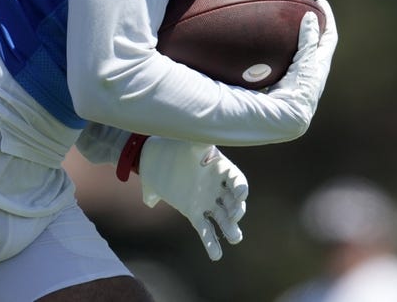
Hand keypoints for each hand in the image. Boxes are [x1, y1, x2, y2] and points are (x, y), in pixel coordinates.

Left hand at [137, 137, 247, 260]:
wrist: (155, 159)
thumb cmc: (175, 146)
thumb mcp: (190, 143)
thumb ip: (201, 143)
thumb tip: (208, 140)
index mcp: (221, 169)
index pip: (237, 180)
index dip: (241, 188)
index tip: (240, 195)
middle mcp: (218, 187)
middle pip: (234, 202)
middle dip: (237, 210)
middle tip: (234, 217)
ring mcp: (207, 201)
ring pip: (223, 218)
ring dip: (230, 229)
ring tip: (235, 238)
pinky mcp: (194, 213)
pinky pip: (205, 229)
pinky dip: (211, 243)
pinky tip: (216, 256)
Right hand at [267, 0, 336, 133]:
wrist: (285, 120)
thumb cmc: (298, 89)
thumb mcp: (305, 61)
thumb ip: (308, 40)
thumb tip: (311, 15)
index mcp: (320, 66)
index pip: (329, 38)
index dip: (328, 20)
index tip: (322, 3)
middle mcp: (311, 74)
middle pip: (316, 46)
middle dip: (312, 29)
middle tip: (304, 13)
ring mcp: (297, 82)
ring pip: (300, 56)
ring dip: (295, 42)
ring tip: (283, 29)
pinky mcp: (282, 88)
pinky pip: (282, 64)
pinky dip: (277, 54)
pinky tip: (260, 51)